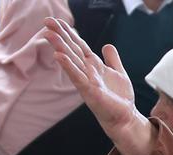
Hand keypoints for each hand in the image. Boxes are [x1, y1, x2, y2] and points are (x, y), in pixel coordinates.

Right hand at [42, 17, 153, 154]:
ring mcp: (87, 81)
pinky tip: (59, 56)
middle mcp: (87, 72)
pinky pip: (77, 76)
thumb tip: (107, 45)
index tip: (57, 21)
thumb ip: (113, 59)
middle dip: (60, 35)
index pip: (79, 45)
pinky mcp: (89, 92)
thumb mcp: (119, 73)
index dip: (70, 33)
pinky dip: (68, 66)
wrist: (125, 117)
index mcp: (93, 66)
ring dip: (60, 46)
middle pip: (72, 49)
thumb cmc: (119, 98)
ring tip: (49, 33)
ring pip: (72, 60)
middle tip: (47, 20)